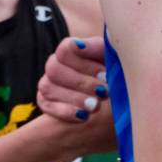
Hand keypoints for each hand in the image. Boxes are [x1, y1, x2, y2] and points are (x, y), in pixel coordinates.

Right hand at [36, 36, 115, 153]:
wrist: (115, 94)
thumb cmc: (113, 70)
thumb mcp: (110, 56)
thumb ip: (96, 47)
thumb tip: (79, 45)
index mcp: (70, 49)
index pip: (65, 50)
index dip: (85, 64)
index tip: (106, 76)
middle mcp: (54, 64)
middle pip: (55, 69)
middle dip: (81, 83)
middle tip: (104, 93)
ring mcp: (47, 83)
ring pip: (49, 88)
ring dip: (74, 98)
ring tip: (96, 106)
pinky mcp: (46, 102)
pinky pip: (47, 105)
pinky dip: (66, 111)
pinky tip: (84, 116)